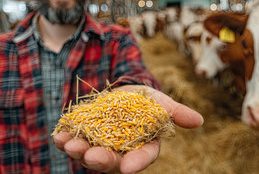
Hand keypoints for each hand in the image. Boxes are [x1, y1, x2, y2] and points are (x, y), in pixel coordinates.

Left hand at [53, 85, 203, 173]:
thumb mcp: (161, 102)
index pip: (142, 158)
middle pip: (111, 161)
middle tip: (92, 157)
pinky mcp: (83, 135)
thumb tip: (200, 121)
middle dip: (100, 160)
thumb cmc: (146, 101)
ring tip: (69, 144)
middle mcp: (120, 151)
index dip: (135, 163)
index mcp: (142, 146)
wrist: (122, 91)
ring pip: (88, 153)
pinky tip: (58, 135)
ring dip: (78, 151)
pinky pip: (73, 140)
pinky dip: (64, 139)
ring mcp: (100, 145)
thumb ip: (176, 113)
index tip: (127, 167)